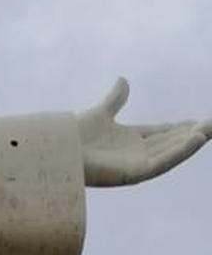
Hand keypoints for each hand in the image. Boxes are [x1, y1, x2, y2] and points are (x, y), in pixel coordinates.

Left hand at [79, 78, 210, 187]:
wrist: (58, 150)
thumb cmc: (73, 136)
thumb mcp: (101, 113)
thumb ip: (116, 99)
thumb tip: (123, 80)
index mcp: (130, 140)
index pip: (163, 133)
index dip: (182, 127)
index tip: (202, 121)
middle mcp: (135, 154)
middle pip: (171, 143)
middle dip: (193, 134)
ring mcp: (135, 164)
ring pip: (171, 152)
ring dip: (191, 141)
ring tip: (209, 129)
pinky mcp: (133, 174)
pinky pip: (162, 162)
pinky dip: (180, 151)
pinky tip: (196, 139)